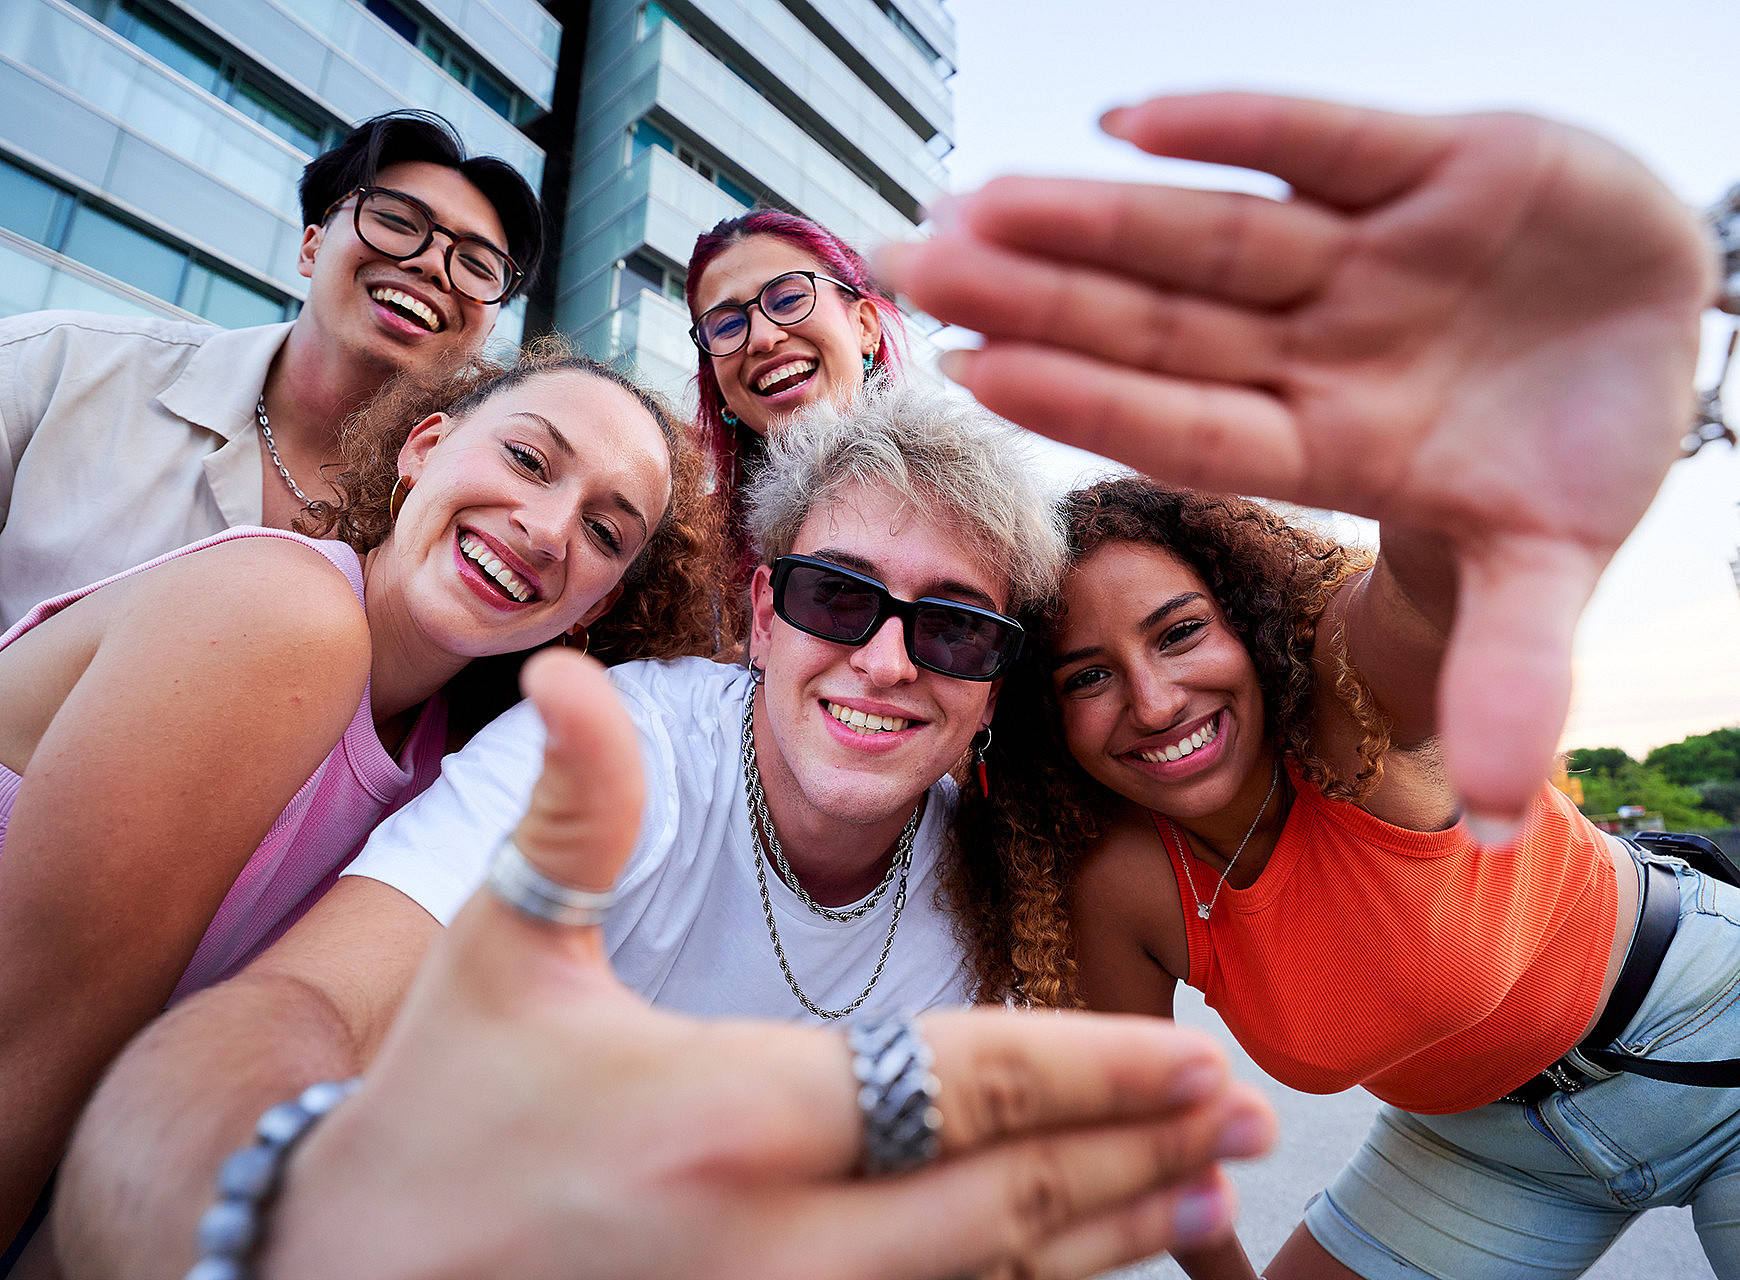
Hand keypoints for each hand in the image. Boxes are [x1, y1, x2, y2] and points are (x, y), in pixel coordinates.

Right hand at [266, 650, 1273, 1279]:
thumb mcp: (504, 948)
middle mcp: (773, 1239)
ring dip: (1105, 1238)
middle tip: (1243, 1114)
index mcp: (728, 1112)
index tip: (1192, 1050)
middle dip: (1135, 1153)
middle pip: (1004, 1198)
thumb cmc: (440, 1101)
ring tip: (1202, 1200)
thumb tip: (577, 673)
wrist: (351, 1271)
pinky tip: (1082, 1273)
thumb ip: (574, 811)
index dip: (1091, 1065)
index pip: (958, 1082)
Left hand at [876, 93, 1714, 827]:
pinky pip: (1319, 137)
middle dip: (1036, 296)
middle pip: (1155, 322)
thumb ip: (1508, 673)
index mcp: (1327, 441)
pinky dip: (1236, 126)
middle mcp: (1321, 345)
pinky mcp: (1434, 161)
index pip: (1177, 424)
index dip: (1081, 400)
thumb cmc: (1573, 450)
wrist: (1647, 329)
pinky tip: (1127, 120)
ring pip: (1206, 230)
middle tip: (910, 266)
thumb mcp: (1545, 560)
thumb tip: (1486, 822)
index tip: (971, 375)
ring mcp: (1367, 254)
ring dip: (1091, 215)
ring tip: (971, 199)